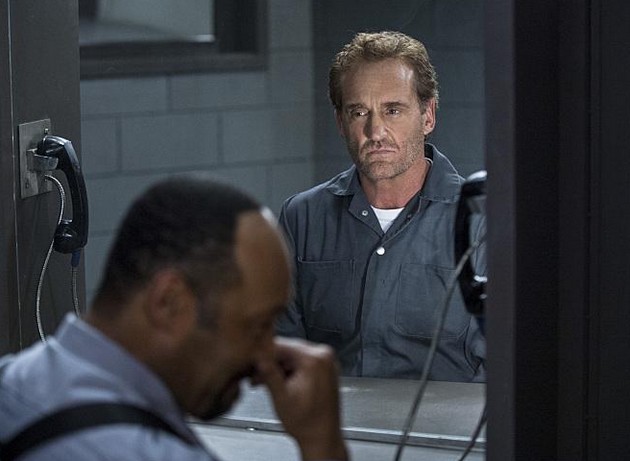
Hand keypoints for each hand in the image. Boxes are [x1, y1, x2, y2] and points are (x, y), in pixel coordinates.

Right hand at [255, 337, 347, 460]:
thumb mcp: (281, 397)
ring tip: (263, 382)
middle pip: (287, 350)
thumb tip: (258, 356)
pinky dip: (288, 370)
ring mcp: (326, 361)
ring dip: (277, 368)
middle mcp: (324, 355)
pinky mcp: (324, 368)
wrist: (322, 436)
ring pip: (293, 356)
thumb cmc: (307, 422)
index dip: (262, 355)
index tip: (251, 362)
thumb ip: (269, 373)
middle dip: (270, 363)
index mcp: (315, 359)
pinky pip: (301, 362)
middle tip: (254, 376)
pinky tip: (278, 382)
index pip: (281, 346)